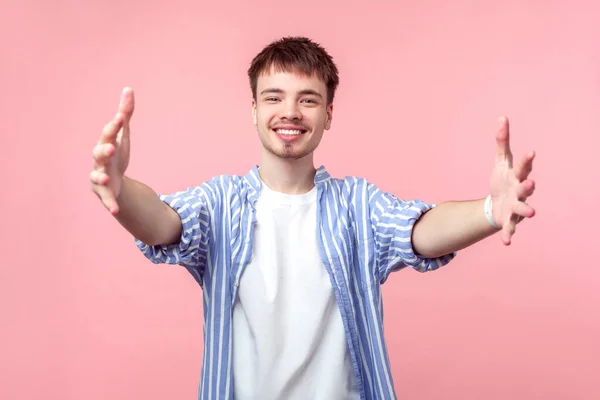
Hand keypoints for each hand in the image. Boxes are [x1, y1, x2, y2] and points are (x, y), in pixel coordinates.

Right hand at [90, 87, 134, 214]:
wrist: (113, 179)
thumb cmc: (116, 153)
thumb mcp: (124, 135)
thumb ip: (126, 113)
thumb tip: (128, 89)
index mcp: (106, 143)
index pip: (110, 133)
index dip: (115, 126)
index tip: (121, 118)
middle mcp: (99, 160)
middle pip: (99, 153)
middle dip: (104, 150)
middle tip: (112, 147)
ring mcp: (100, 176)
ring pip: (97, 176)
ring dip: (101, 177)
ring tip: (107, 178)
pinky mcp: (104, 193)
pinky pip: (106, 199)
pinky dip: (110, 204)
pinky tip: (115, 211)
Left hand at [490, 117, 535, 244]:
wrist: (498, 204)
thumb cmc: (504, 180)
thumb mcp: (500, 161)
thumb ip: (501, 141)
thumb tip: (502, 117)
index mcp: (517, 177)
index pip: (522, 167)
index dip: (526, 161)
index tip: (530, 152)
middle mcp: (520, 192)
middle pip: (525, 188)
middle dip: (528, 186)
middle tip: (531, 183)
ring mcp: (516, 207)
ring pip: (522, 209)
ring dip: (526, 210)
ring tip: (532, 213)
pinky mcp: (509, 221)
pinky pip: (509, 228)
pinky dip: (508, 235)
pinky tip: (507, 242)